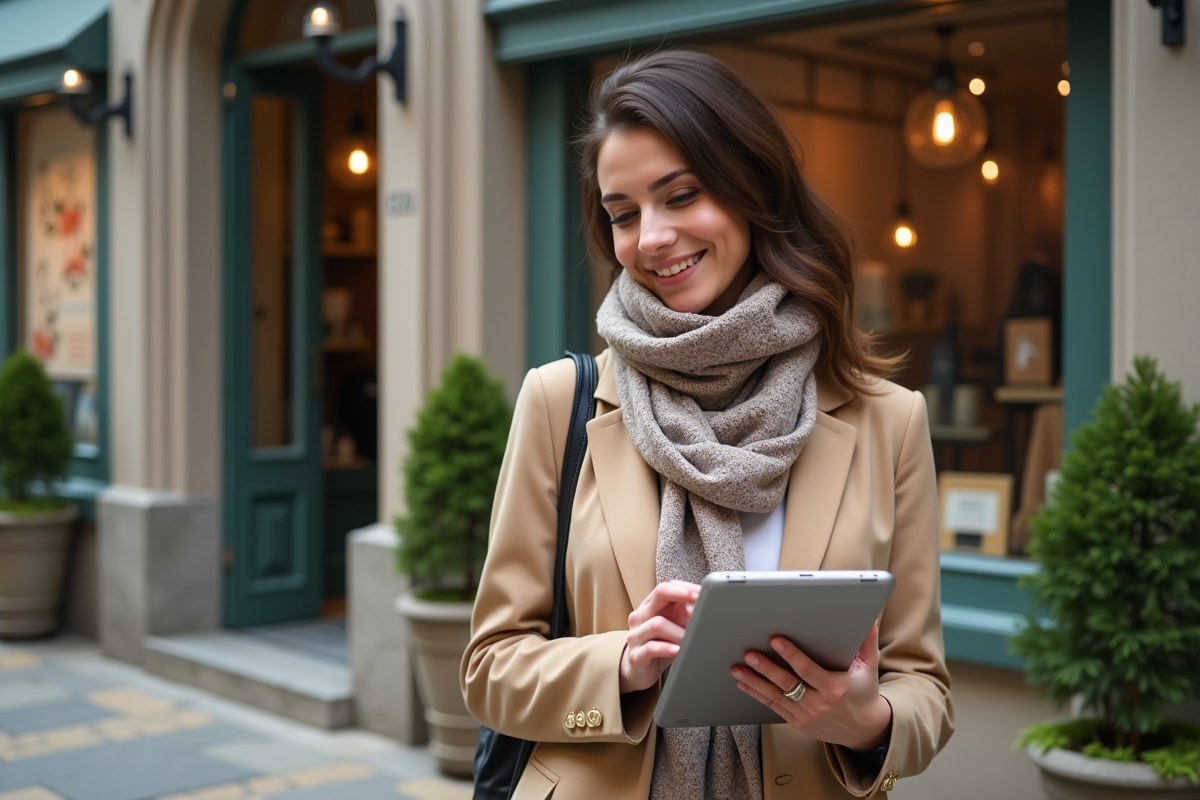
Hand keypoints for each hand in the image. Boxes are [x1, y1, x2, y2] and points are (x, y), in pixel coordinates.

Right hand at [620, 580, 698, 693]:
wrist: (640, 671)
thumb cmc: (660, 644)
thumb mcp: (675, 627)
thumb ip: (685, 615)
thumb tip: (706, 603)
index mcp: (650, 605)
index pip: (667, 587)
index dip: (685, 587)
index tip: (701, 590)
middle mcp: (640, 616)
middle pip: (660, 593)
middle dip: (682, 593)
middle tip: (699, 598)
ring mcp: (636, 635)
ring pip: (658, 623)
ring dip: (679, 631)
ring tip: (692, 638)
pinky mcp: (635, 655)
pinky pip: (651, 648)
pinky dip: (667, 648)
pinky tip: (678, 650)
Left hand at [731, 622, 892, 749]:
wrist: (863, 729)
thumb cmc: (863, 692)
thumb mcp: (868, 667)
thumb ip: (866, 641)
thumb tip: (869, 617)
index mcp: (835, 687)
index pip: (808, 670)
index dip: (791, 655)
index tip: (776, 640)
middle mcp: (818, 703)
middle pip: (787, 684)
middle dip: (766, 668)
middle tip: (749, 654)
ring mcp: (806, 715)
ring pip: (775, 696)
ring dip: (755, 682)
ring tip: (738, 669)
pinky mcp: (797, 723)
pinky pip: (773, 707)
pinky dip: (757, 695)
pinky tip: (744, 684)